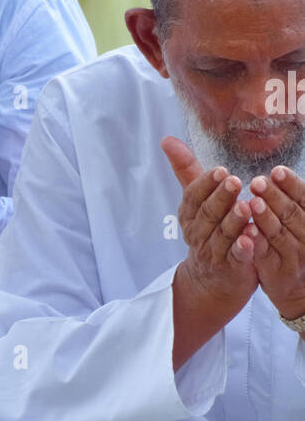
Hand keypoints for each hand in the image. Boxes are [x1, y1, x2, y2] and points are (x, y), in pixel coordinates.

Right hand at [164, 135, 260, 316]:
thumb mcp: (195, 201)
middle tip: (234, 181)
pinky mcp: (230, 268)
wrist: (211, 281)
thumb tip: (167, 139)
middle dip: (220, 197)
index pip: (194, 196)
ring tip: (246, 207)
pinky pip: (236, 257)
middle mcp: (197, 232)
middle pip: (208, 214)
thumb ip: (186, 170)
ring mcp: (212, 252)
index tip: (220, 170)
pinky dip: (243, 247)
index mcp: (189, 213)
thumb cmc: (207, 231)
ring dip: (233, 221)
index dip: (206, 184)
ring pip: (222, 234)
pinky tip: (252, 237)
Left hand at [248, 167, 304, 320]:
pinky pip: (266, 254)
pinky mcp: (278, 271)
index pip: (304, 198)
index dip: (291, 184)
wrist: (298, 288)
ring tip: (252, 203)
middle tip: (257, 181)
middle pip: (291, 213)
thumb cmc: (294, 245)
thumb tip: (275, 173)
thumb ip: (290, 201)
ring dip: (266, 218)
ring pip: (279, 233)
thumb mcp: (299, 221)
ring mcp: (295, 255)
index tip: (276, 171)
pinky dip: (256, 242)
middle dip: (274, 196)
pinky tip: (246, 231)